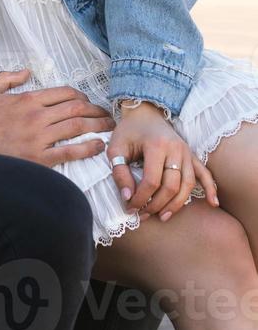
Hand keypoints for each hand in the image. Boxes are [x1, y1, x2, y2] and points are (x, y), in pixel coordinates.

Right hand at [0, 69, 115, 167]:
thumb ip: (5, 78)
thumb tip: (25, 71)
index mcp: (27, 99)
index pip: (64, 93)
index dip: (81, 96)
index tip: (87, 101)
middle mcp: (37, 116)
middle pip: (76, 108)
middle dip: (95, 110)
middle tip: (106, 114)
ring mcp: (39, 138)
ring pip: (76, 127)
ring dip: (97, 126)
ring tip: (109, 128)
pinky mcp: (39, 158)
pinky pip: (69, 152)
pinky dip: (87, 148)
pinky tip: (98, 146)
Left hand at [106, 102, 218, 221]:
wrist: (145, 113)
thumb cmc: (129, 131)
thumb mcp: (116, 147)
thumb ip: (119, 172)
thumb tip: (128, 197)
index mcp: (156, 145)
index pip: (151, 181)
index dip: (141, 198)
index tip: (130, 207)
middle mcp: (175, 148)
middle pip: (171, 186)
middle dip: (156, 205)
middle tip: (142, 214)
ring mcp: (186, 152)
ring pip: (187, 185)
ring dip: (175, 205)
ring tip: (162, 216)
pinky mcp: (192, 155)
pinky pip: (204, 173)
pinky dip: (210, 188)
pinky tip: (212, 203)